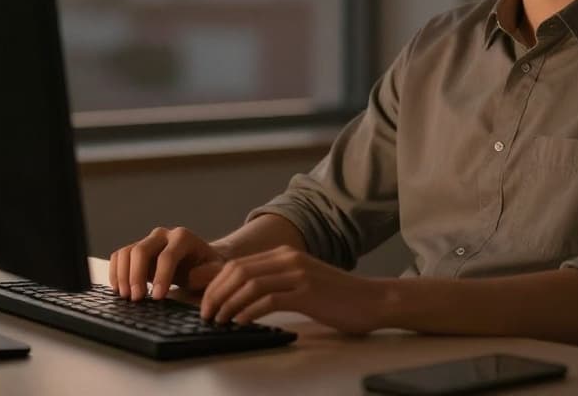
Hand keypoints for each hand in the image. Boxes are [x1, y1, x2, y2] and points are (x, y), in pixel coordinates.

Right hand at [108, 227, 227, 300]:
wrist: (200, 260)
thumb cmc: (208, 267)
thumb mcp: (216, 270)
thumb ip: (209, 273)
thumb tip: (192, 276)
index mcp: (183, 238)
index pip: (167, 256)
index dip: (161, 277)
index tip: (158, 298)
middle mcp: (163, 235)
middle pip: (141, 250)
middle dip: (136, 276)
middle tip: (137, 299)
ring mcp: (148, 241)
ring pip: (126, 252)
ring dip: (122, 275)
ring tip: (126, 296)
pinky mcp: (137, 250)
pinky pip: (119, 256)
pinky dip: (115, 272)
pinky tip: (119, 289)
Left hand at [200, 245, 386, 333]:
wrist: (372, 300)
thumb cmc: (337, 297)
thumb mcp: (302, 282)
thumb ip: (276, 283)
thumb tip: (242, 297)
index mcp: (285, 254)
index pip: (238, 264)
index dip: (215, 283)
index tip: (205, 301)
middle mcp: (289, 259)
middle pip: (238, 271)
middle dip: (215, 293)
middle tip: (206, 313)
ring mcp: (298, 274)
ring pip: (250, 284)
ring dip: (228, 304)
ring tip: (219, 320)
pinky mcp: (307, 293)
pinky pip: (269, 299)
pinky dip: (249, 311)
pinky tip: (240, 322)